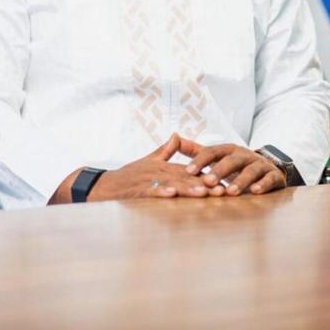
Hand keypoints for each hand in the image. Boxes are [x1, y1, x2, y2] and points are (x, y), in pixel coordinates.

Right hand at [50, 133, 208, 203]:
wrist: (104, 185)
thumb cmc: (128, 176)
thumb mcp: (148, 161)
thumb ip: (165, 150)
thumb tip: (177, 134)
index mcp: (164, 166)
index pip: (190, 171)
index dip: (208, 176)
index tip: (226, 183)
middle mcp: (158, 171)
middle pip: (185, 177)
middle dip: (205, 185)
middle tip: (223, 191)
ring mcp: (148, 179)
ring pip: (171, 183)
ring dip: (188, 188)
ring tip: (204, 192)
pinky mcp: (137, 189)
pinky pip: (150, 190)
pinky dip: (161, 192)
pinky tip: (172, 195)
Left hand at [179, 139, 285, 195]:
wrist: (268, 168)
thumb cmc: (235, 165)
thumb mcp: (217, 156)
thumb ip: (195, 150)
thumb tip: (173, 137)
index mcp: (228, 150)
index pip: (212, 152)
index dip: (200, 160)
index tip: (188, 171)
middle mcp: (244, 155)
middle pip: (231, 160)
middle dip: (219, 170)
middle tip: (207, 182)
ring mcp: (260, 165)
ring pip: (251, 170)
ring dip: (240, 181)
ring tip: (230, 192)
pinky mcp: (273, 176)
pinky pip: (269, 179)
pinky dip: (263, 185)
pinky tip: (255, 192)